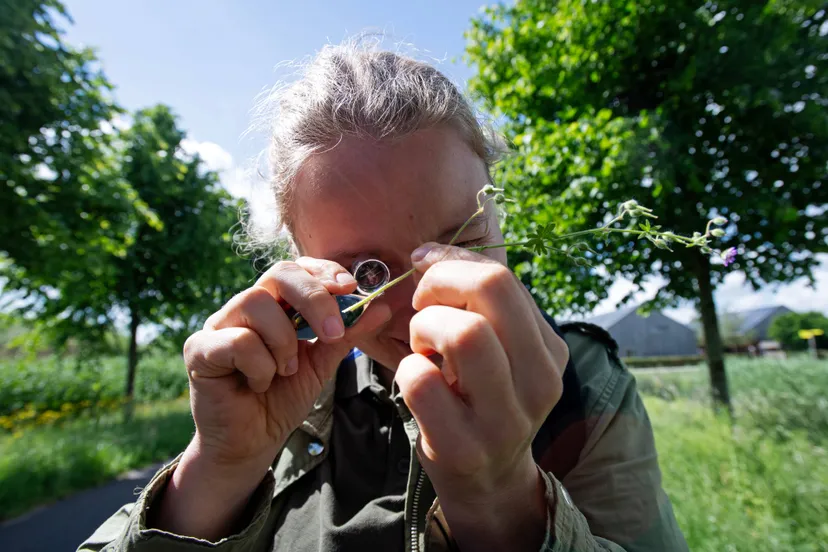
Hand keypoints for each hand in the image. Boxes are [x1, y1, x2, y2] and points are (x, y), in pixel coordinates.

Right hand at [154, 257, 390, 538]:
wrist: (252, 444)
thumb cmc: (282, 399)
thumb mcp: (322, 363)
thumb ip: (348, 334)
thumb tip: (382, 306)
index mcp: (275, 304)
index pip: (297, 267)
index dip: (324, 271)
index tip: (350, 289)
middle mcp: (244, 307)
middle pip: (278, 273)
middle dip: (314, 298)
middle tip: (334, 333)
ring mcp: (219, 325)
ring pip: (255, 302)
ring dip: (283, 340)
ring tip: (285, 371)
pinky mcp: (199, 350)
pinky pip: (236, 340)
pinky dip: (259, 364)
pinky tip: (259, 384)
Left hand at [395, 243, 568, 550]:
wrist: (489, 482)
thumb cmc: (483, 401)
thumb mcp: (502, 354)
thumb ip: (482, 308)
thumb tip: (429, 255)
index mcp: (549, 351)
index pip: (502, 278)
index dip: (452, 261)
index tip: (423, 264)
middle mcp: (539, 382)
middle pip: (491, 290)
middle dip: (440, 283)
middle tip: (422, 304)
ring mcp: (505, 419)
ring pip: (461, 332)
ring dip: (425, 327)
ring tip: (422, 349)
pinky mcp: (463, 447)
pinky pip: (420, 381)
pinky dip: (405, 371)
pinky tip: (415, 382)